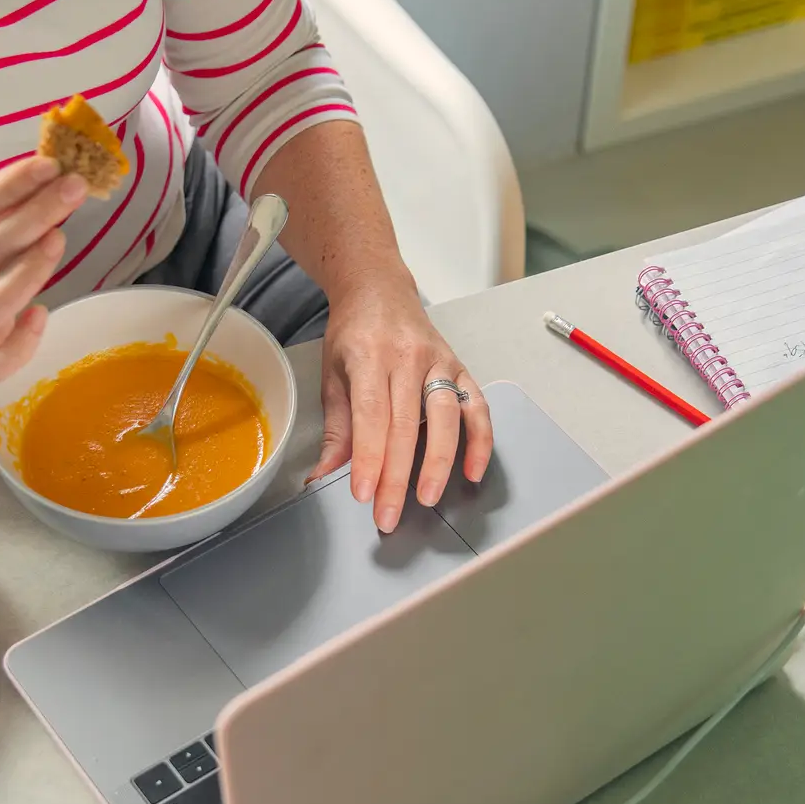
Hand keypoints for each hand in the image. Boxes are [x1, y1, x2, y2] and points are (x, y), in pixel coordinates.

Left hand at [311, 285, 492, 531]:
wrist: (379, 289)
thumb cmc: (352, 334)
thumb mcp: (332, 375)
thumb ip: (336, 428)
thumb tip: (324, 475)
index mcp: (369, 357)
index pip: (371, 417)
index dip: (369, 459)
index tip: (365, 494)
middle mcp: (408, 358)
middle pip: (406, 425)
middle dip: (398, 476)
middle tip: (389, 515)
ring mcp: (438, 362)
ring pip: (445, 417)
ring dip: (439, 462)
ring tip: (428, 498)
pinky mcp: (460, 368)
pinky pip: (476, 407)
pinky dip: (480, 440)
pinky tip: (472, 471)